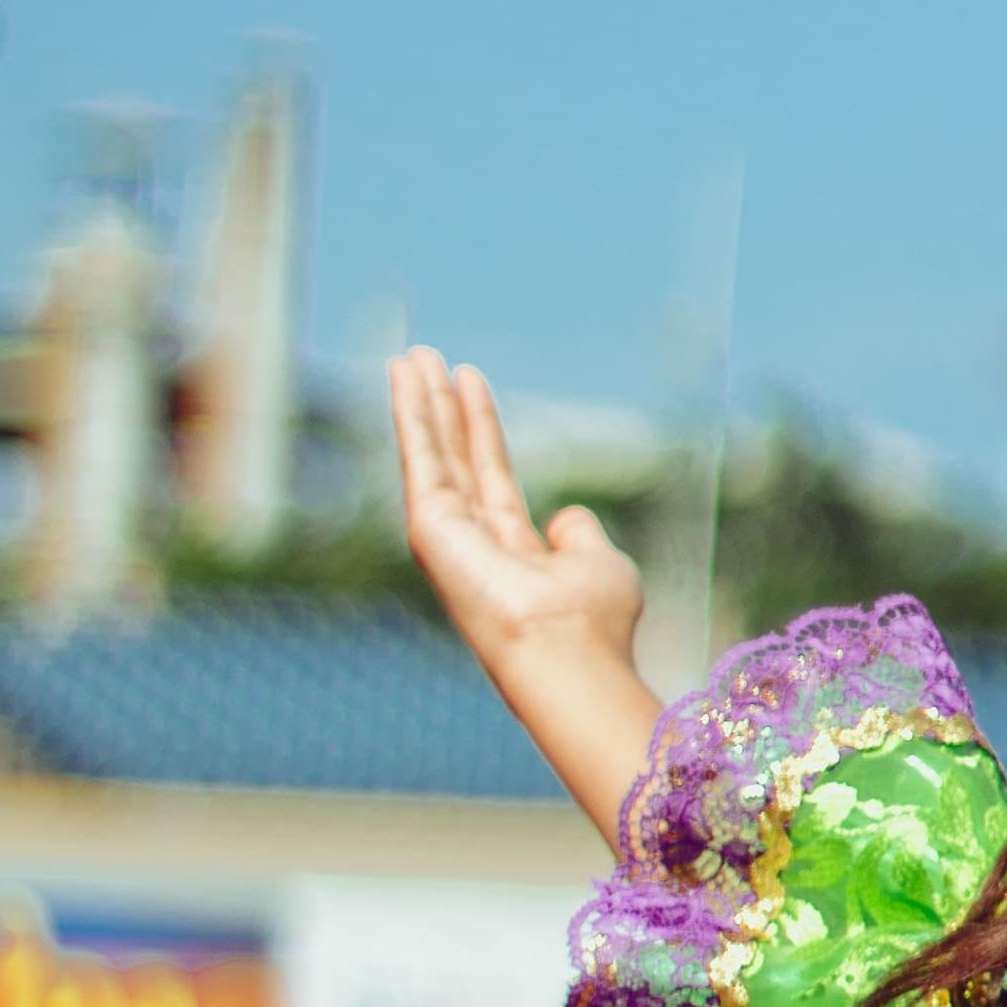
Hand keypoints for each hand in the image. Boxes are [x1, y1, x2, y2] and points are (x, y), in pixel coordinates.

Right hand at [388, 346, 639, 672]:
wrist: (566, 651)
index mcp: (513, 556)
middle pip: (455, 459)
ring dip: (421, 402)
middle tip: (427, 359)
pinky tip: (406, 375)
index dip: (481, 431)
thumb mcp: (600, 565)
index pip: (493, 479)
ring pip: (433, 452)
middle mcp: (473, 545)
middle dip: (443, 409)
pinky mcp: (430, 525)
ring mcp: (448, 536)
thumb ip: (579, 537)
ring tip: (413, 355)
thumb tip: (565, 517)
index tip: (470, 384)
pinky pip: (422, 455)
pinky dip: (412, 413)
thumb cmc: (592, 619)